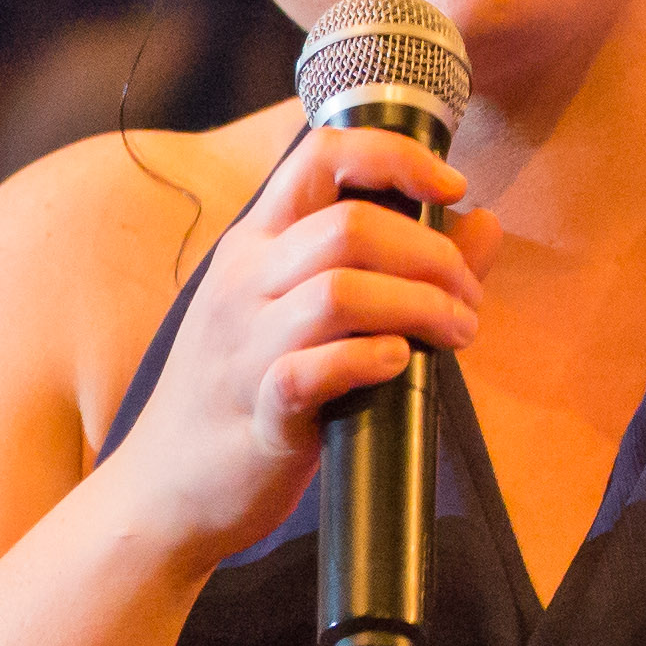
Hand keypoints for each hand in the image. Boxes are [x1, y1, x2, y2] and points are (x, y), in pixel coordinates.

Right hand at [94, 125, 483, 571]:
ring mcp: (244, 347)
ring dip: (419, 306)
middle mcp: (243, 283)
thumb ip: (394, 265)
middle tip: (466, 296)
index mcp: (255, 245)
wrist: (163, 488)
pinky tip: (399, 365)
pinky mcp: (258, 412)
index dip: (396, 157)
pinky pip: (314, 370)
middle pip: (350, 227)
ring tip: (455, 332)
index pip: (322, 157)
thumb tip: (482, 222)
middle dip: (431, 255)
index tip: (451, 185)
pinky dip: (370, 360)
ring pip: (340, 291)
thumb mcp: (301, 314)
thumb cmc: (244, 394)